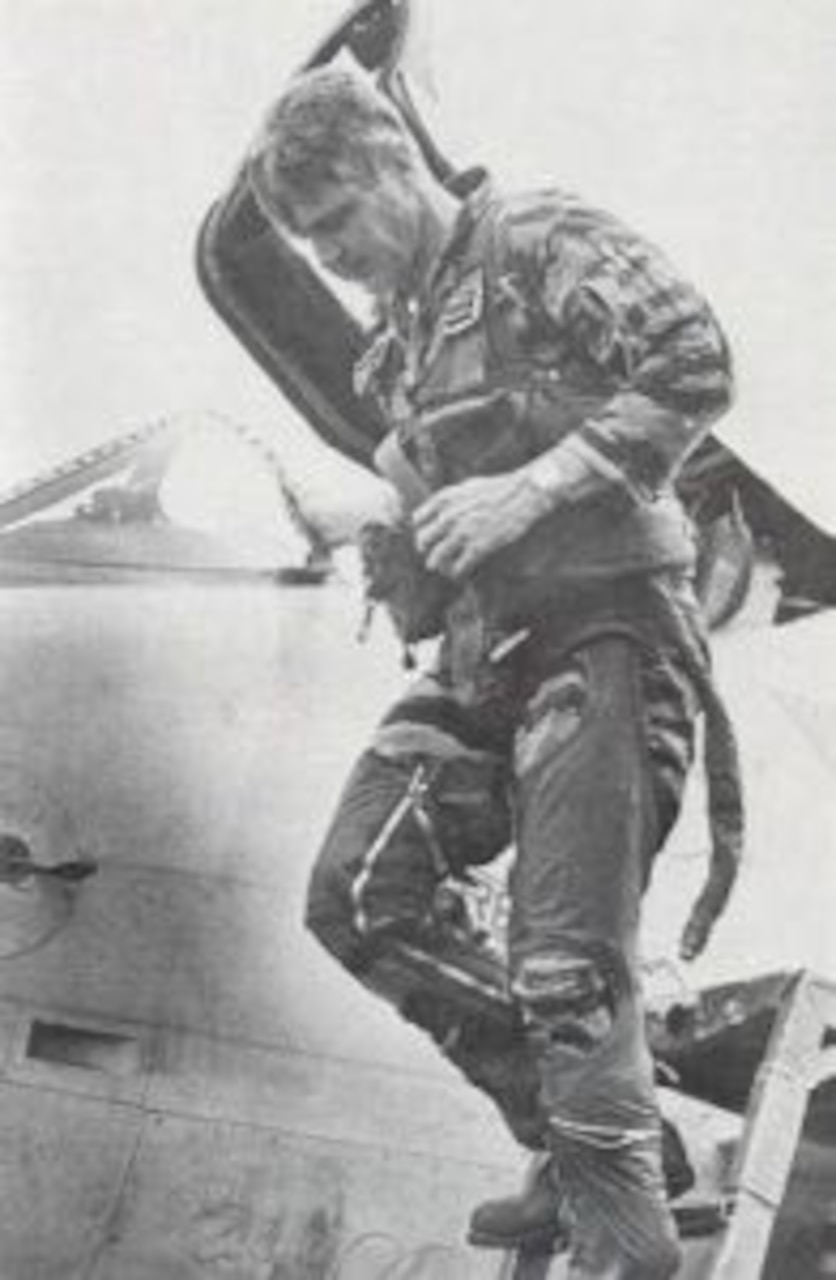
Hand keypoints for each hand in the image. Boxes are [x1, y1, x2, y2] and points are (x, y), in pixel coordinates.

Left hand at [413, 470, 551, 579]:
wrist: (522, 494)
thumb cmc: (499, 489)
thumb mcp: (467, 486)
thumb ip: (450, 499)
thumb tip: (440, 510)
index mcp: (444, 500)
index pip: (418, 520)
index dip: (422, 530)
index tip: (429, 537)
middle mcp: (448, 517)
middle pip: (422, 541)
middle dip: (427, 550)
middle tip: (434, 555)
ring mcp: (461, 533)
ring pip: (436, 558)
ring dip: (438, 565)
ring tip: (444, 569)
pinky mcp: (477, 548)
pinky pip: (458, 567)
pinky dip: (457, 573)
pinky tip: (461, 574)